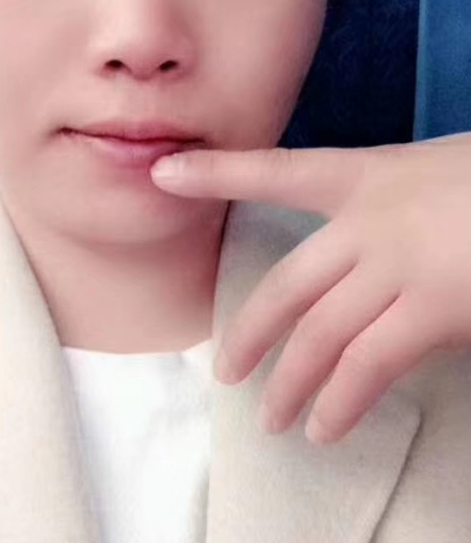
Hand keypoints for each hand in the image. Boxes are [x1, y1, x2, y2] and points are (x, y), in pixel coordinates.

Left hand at [151, 133, 470, 444]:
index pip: (275, 171)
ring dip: (289, 382)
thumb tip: (359, 261)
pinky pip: (369, 364)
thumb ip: (388, 210)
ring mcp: (398, 266)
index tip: (163, 173)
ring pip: (319, 334)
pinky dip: (341, 399)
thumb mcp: (434, 174)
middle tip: (226, 371)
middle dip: (251, 331)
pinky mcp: (434, 308)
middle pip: (286, 284)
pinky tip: (325, 426)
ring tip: (272, 418)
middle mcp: (369, 221)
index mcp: (366, 174)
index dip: (215, 172)